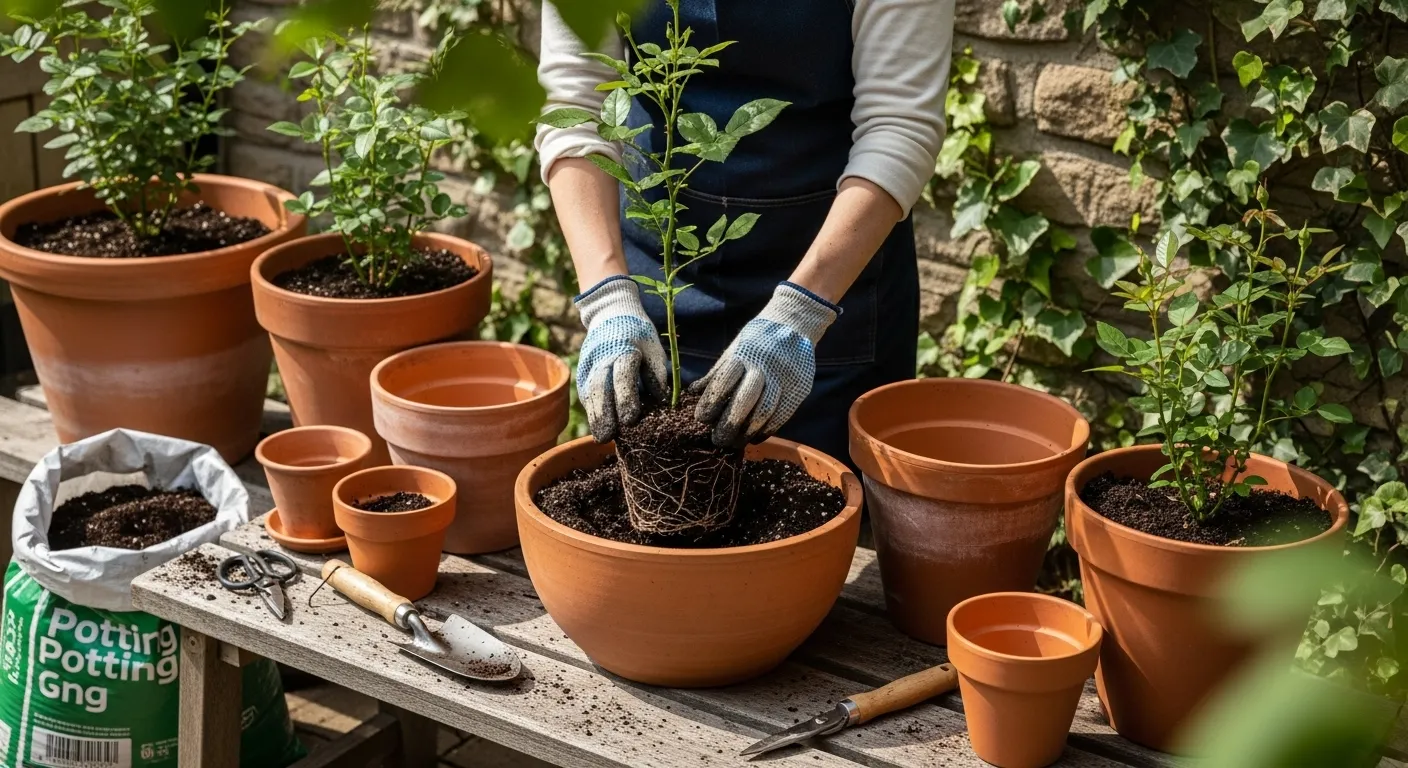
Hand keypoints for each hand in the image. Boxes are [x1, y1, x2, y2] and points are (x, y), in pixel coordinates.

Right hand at [574, 276, 668, 442]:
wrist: (611, 314)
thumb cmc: (638, 335)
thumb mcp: (654, 348)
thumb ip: (657, 373)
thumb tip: (662, 400)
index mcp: (624, 348)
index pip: (623, 376)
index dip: (626, 398)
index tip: (631, 419)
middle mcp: (602, 357)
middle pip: (600, 387)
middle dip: (604, 413)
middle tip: (609, 436)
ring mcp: (589, 364)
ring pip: (589, 392)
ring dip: (594, 416)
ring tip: (602, 437)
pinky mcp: (582, 371)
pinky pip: (585, 393)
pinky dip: (591, 410)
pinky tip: (598, 426)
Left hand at [692, 282, 839, 447]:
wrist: (793, 323)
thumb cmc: (756, 340)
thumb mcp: (734, 349)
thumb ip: (717, 372)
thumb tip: (693, 393)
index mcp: (743, 356)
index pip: (723, 383)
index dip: (711, 403)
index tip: (702, 419)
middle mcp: (763, 367)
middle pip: (744, 402)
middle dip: (728, 425)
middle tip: (718, 440)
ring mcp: (783, 378)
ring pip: (764, 412)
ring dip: (748, 432)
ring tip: (736, 442)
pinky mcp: (799, 387)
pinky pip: (783, 415)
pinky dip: (768, 429)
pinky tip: (757, 436)